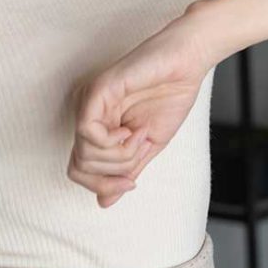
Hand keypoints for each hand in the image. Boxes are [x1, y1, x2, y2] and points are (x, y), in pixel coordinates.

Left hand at [67, 4, 216, 207]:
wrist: (188, 63)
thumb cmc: (173, 94)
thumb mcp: (151, 145)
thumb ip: (127, 170)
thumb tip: (103, 204)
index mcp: (98, 127)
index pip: (80, 170)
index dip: (103, 186)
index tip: (131, 183)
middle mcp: (87, 115)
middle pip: (79, 167)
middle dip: (113, 171)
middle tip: (139, 149)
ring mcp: (89, 103)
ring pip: (84, 153)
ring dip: (118, 155)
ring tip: (138, 135)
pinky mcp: (96, 92)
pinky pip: (87, 133)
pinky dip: (112, 142)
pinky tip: (131, 130)